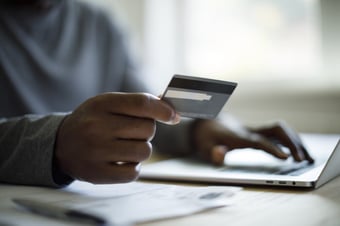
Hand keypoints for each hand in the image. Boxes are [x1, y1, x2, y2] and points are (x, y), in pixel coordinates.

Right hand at [55, 92, 179, 183]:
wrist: (60, 145)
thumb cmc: (92, 121)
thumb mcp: (108, 104)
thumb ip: (137, 104)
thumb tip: (169, 110)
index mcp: (102, 104)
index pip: (142, 104)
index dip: (163, 110)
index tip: (173, 116)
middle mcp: (98, 127)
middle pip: (148, 129)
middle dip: (146, 131)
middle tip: (130, 132)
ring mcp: (97, 151)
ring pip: (144, 151)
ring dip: (140, 149)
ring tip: (124, 147)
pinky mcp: (98, 174)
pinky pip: (134, 172)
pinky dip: (132, 167)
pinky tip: (120, 161)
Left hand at [191, 115, 313, 165]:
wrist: (206, 122)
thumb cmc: (206, 137)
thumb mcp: (204, 147)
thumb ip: (212, 153)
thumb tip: (220, 154)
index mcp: (238, 136)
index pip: (258, 141)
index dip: (272, 148)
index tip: (286, 158)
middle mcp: (249, 131)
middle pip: (275, 130)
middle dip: (291, 142)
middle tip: (302, 159)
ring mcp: (255, 130)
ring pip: (280, 130)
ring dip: (295, 141)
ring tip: (307, 158)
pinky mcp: (258, 132)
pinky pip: (278, 134)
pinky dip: (291, 141)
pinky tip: (299, 153)